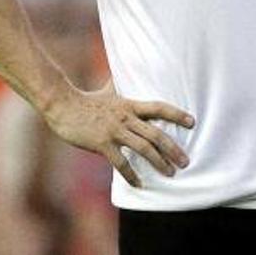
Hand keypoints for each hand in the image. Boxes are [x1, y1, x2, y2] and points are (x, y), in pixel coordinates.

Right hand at [41, 82, 193, 187]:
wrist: (63, 105)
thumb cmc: (85, 100)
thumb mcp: (107, 90)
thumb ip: (119, 85)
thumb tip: (124, 72)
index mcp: (129, 104)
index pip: (159, 107)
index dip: (177, 114)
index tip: (192, 122)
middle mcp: (126, 117)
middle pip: (156, 133)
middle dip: (173, 148)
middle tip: (186, 161)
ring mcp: (114, 131)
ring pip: (143, 148)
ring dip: (159, 162)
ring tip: (170, 173)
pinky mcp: (102, 144)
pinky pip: (121, 162)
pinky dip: (131, 175)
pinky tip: (139, 184)